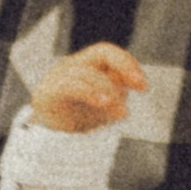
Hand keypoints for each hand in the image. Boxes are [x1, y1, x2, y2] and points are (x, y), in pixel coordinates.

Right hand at [29, 42, 147, 134]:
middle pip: (102, 51)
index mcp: (88, 64)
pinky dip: (90, 92)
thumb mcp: (105, 105)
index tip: (143, 86)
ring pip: (87, 72)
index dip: (129, 64)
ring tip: (121, 112)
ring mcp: (58, 76)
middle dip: (125, 66)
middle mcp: (73, 65)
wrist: (49, 138)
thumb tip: (126, 89)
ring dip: (109, 90)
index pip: (110, 54)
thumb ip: (117, 93)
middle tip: (141, 88)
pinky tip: (102, 102)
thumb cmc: (78, 117)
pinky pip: (70, 85)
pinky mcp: (47, 92)